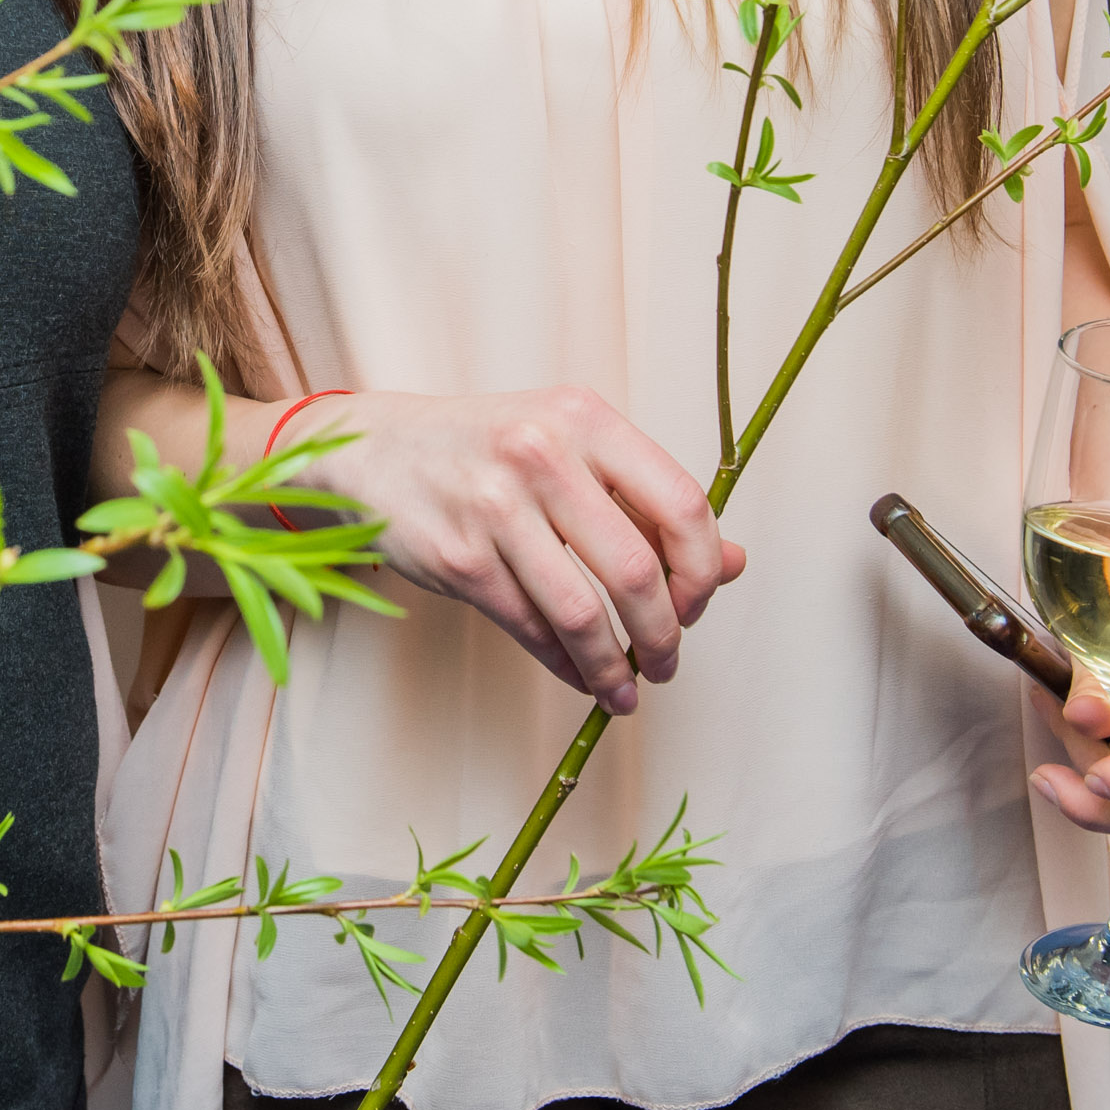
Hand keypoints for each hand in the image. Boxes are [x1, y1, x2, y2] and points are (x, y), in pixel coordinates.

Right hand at [269, 389, 744, 715]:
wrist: (375, 450)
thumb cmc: (489, 450)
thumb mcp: (572, 449)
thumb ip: (648, 502)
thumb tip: (734, 564)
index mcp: (585, 418)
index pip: (681, 504)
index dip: (703, 570)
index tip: (696, 604)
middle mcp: (541, 454)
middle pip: (636, 570)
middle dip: (664, 634)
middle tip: (667, 662)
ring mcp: (494, 507)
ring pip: (581, 614)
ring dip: (614, 667)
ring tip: (625, 691)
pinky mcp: (457, 558)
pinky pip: (530, 629)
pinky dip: (565, 665)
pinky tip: (580, 676)